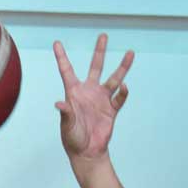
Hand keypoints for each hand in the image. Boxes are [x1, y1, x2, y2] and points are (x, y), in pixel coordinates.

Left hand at [53, 34, 132, 161]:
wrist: (87, 151)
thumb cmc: (72, 138)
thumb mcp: (67, 125)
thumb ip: (66, 113)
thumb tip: (59, 103)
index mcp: (73, 93)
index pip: (67, 71)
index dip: (62, 57)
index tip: (56, 43)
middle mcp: (88, 92)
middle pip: (95, 67)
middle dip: (99, 51)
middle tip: (103, 35)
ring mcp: (101, 99)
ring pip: (113, 78)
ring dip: (122, 67)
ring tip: (130, 53)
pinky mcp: (111, 109)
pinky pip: (120, 98)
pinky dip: (123, 93)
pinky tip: (124, 88)